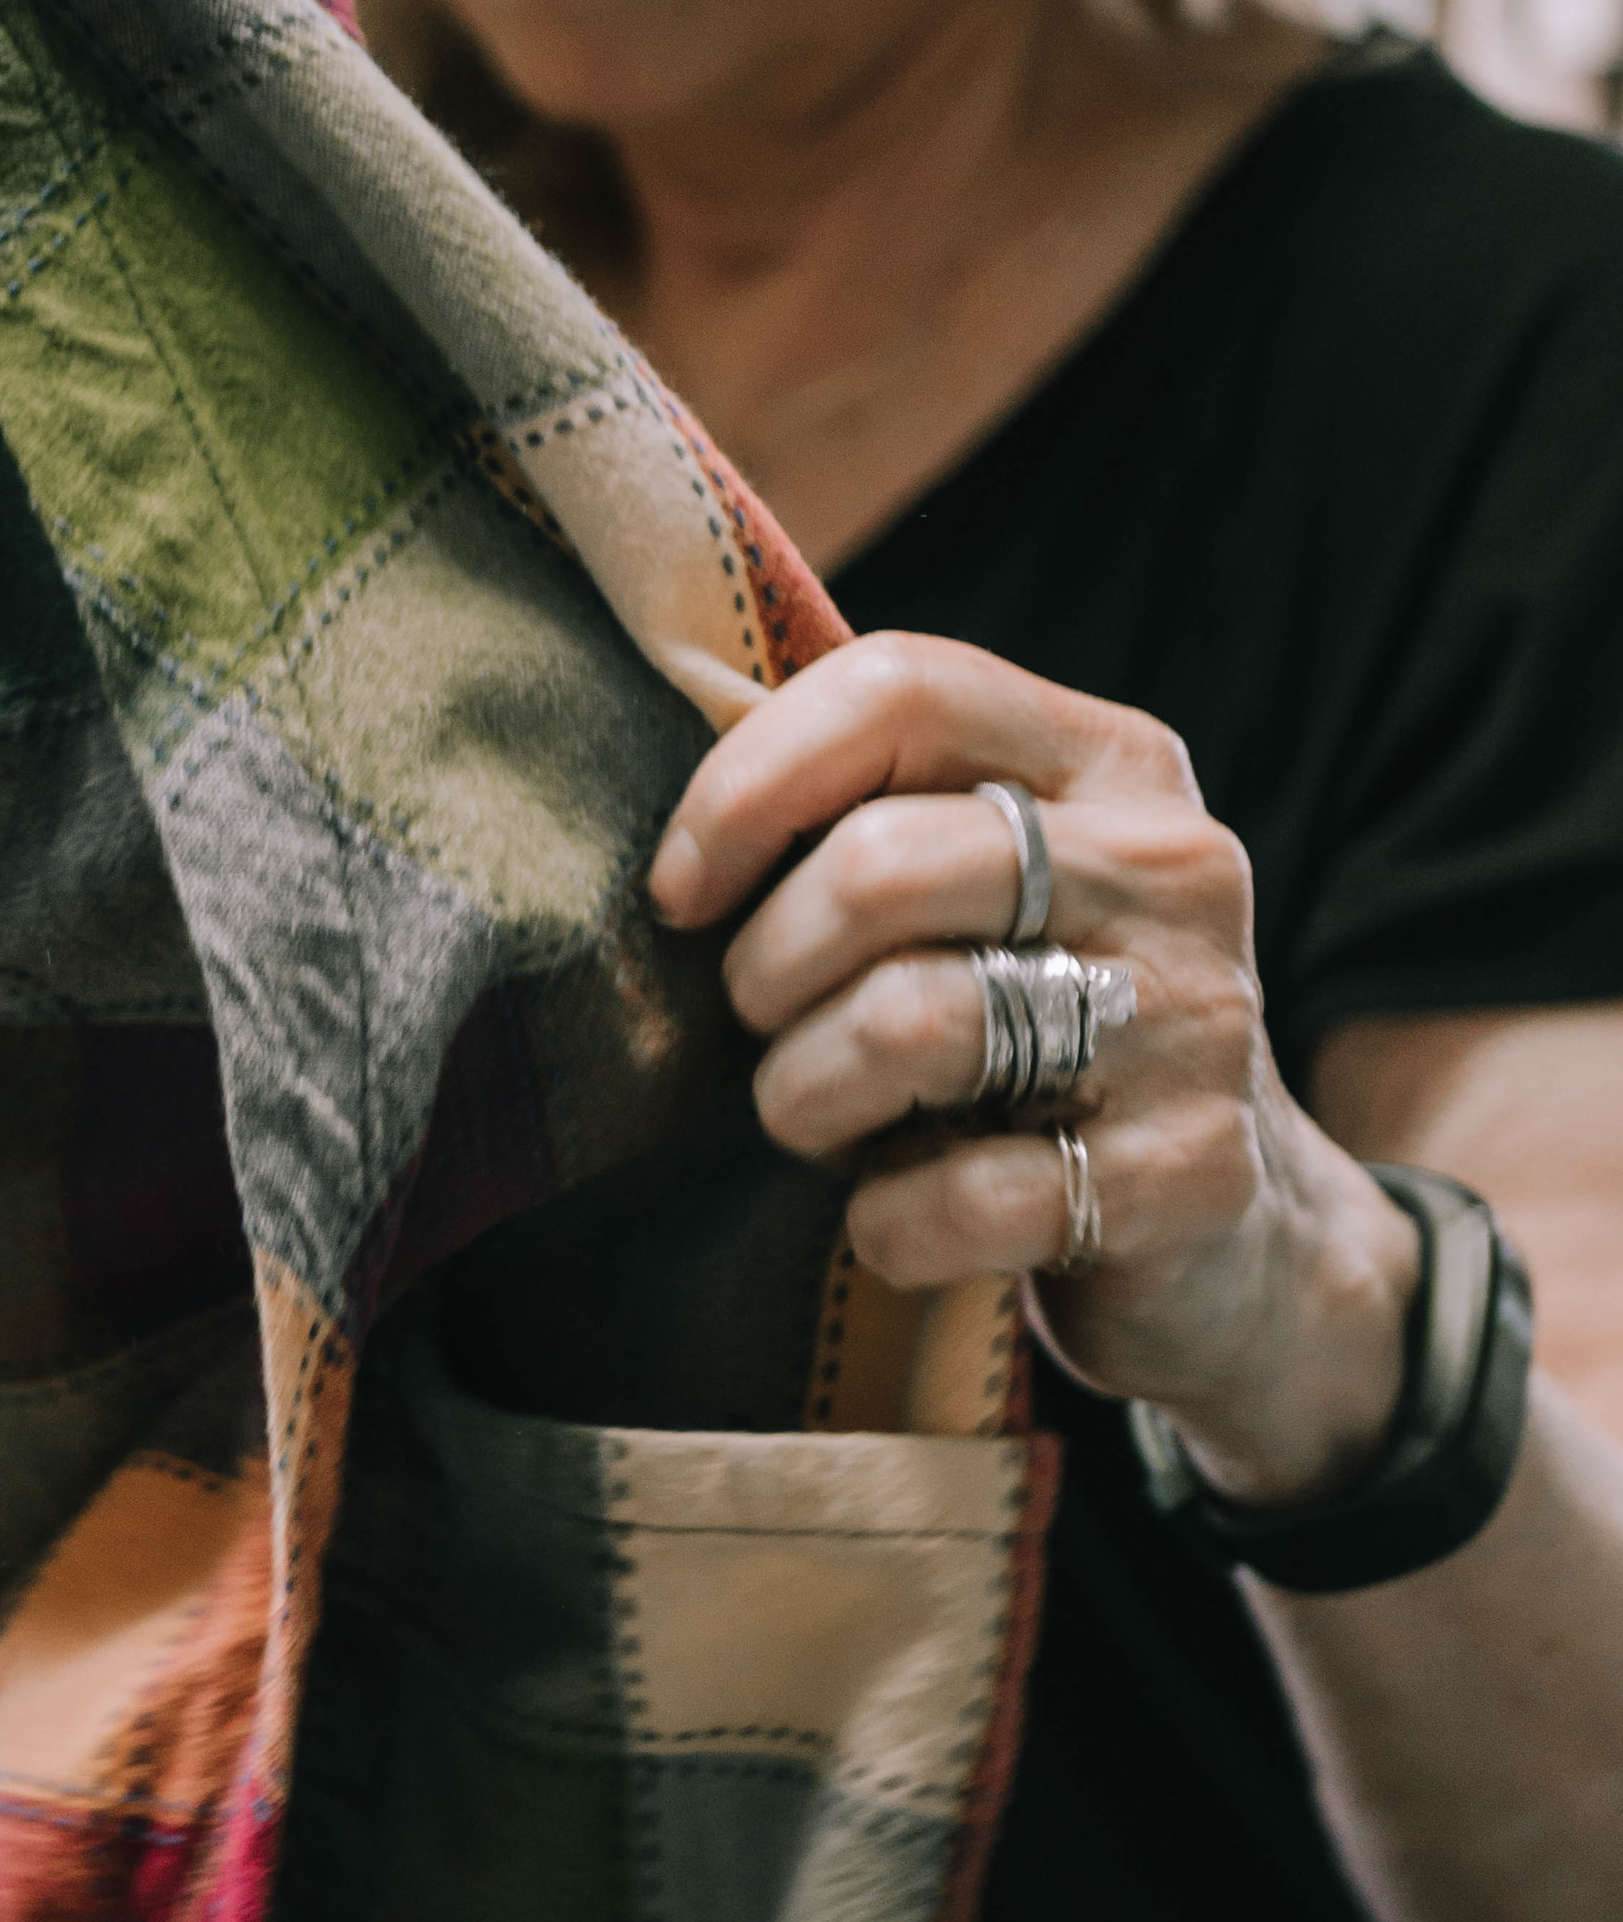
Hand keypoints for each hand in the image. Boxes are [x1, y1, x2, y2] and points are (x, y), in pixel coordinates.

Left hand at [648, 632, 1420, 1506]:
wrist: (1242, 1231)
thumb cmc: (1046, 1033)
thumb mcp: (996, 891)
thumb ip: (877, 814)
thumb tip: (680, 825)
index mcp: (1110, 762)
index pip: (900, 690)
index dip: (747, 785)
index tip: (679, 892)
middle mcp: (1171, 866)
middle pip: (878, 864)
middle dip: (765, 970)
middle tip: (762, 1029)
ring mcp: (1194, 1018)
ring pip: (906, 1021)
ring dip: (803, 1095)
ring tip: (815, 1119)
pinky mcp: (1191, 1174)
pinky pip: (958, 1195)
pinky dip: (884, 1223)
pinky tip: (900, 1215)